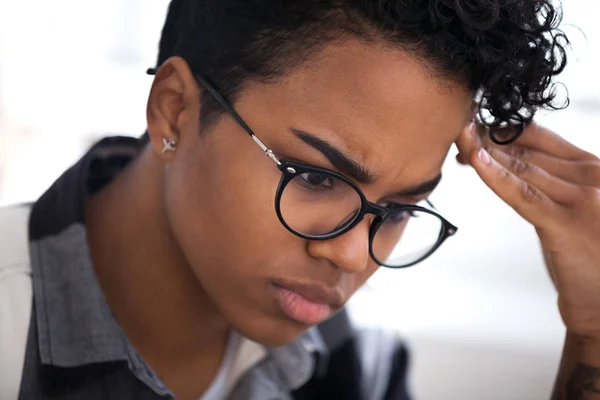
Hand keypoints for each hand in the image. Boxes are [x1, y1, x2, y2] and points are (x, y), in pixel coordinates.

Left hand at [455, 122, 599, 340]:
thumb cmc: (589, 255)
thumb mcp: (578, 206)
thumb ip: (554, 180)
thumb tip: (508, 160)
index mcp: (596, 168)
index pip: (542, 138)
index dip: (504, 130)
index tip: (477, 126)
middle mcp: (594, 176)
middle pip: (527, 150)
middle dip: (488, 140)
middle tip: (460, 131)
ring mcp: (581, 199)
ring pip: (521, 167)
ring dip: (484, 150)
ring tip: (460, 137)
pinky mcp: (564, 223)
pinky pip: (521, 193)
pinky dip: (495, 175)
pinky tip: (475, 159)